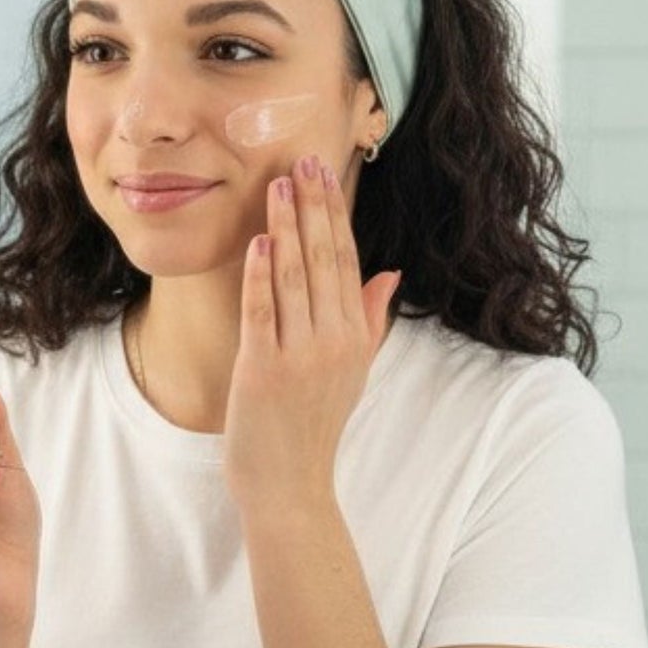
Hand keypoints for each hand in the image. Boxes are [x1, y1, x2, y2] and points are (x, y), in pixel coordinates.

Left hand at [223, 153, 401, 516]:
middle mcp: (333, 342)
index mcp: (355, 337)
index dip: (335, 215)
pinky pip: (263, 312)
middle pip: (324, 260)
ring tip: (278, 186)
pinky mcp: (263, 370)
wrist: (289, 486)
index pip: (347, 262)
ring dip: (286, 227)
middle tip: (304, 161)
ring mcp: (299, 356)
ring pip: (294, 277)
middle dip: (314, 207)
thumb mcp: (352, 372)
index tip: (327, 174)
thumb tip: (389, 272)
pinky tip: (258, 242)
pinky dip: (260, 275)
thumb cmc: (313, 428)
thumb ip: (369, 320)